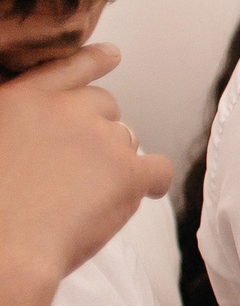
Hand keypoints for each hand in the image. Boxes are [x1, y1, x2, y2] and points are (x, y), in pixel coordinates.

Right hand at [0, 45, 170, 305]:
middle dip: (99, 129)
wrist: (1, 250)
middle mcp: (63, 109)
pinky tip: (144, 194)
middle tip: (82, 165)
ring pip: (127, 140)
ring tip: (85, 196)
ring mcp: (99, 137)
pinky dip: (153, 182)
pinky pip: (158, 169)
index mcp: (19, 100)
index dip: (92, 62)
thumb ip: (16, 128)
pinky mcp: (129, 171)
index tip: (114, 55)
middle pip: (104, 105)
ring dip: (115, 161)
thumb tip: (39, 141)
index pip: (64, 70)